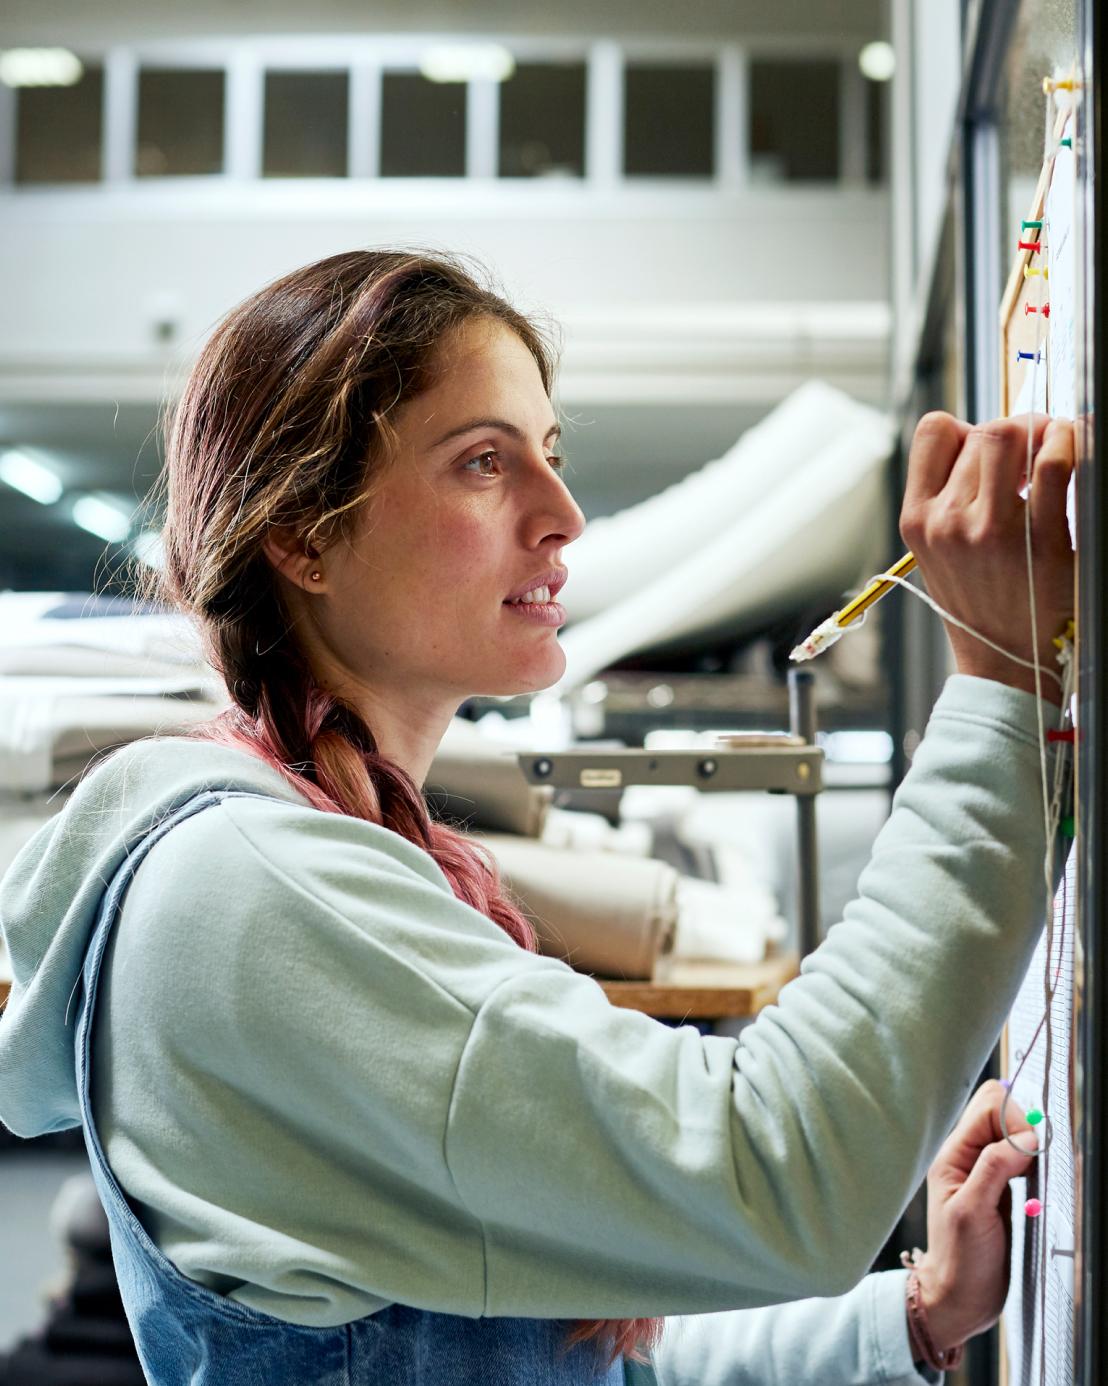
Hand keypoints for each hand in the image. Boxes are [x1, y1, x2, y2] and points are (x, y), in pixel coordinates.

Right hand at [899, 413, 1074, 703]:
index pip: (933, 431)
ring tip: (1055, 451)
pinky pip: (1056, 466)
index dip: (968, 427)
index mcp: (918, 520)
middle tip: (1037, 448)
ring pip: (1015, 436)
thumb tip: (998, 440)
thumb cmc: (978, 603)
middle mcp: (948, 523)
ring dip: (1045, 431)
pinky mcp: (1042, 544)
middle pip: (984, 431)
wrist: (1004, 664)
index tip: (990, 451)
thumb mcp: (939, 552)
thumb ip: (951, 498)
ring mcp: (993, 533)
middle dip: (1019, 428)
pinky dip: (1070, 444)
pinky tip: (1075, 452)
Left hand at [913, 1080, 1036, 1351]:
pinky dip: (1033, 1163)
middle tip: (1037, 1159)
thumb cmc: (960, 1261)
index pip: (987, 1107)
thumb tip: (1023, 1138)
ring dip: (1029, 1145)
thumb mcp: (972, 1213)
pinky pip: (1019, 1160)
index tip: (1032, 1148)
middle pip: (998, 1113)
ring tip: (1037, 1172)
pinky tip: (1037, 1181)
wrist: (960, 1298)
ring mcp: (984, 1173)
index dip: (1014, 1118)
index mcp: (953, 1156)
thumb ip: (993, 1169)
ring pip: (1011, 1134)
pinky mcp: (1001, 1190)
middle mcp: (967, 1158)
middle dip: (1024, 1126)